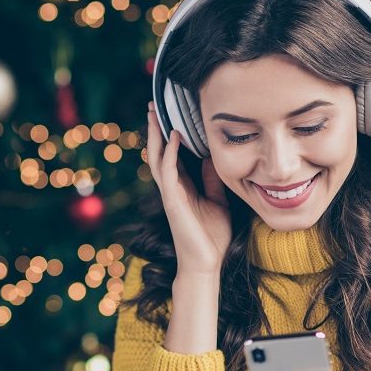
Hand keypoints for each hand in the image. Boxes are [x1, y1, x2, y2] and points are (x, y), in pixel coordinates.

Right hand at [146, 100, 231, 275]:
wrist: (207, 263)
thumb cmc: (212, 236)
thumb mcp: (218, 201)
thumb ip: (213, 180)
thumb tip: (213, 158)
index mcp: (183, 188)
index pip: (173, 156)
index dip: (170, 136)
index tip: (171, 114)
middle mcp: (173, 189)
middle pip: (160, 153)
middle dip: (156, 131)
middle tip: (153, 107)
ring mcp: (170, 194)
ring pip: (158, 159)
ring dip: (155, 136)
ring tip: (153, 114)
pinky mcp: (173, 201)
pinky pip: (168, 173)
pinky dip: (170, 153)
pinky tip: (175, 137)